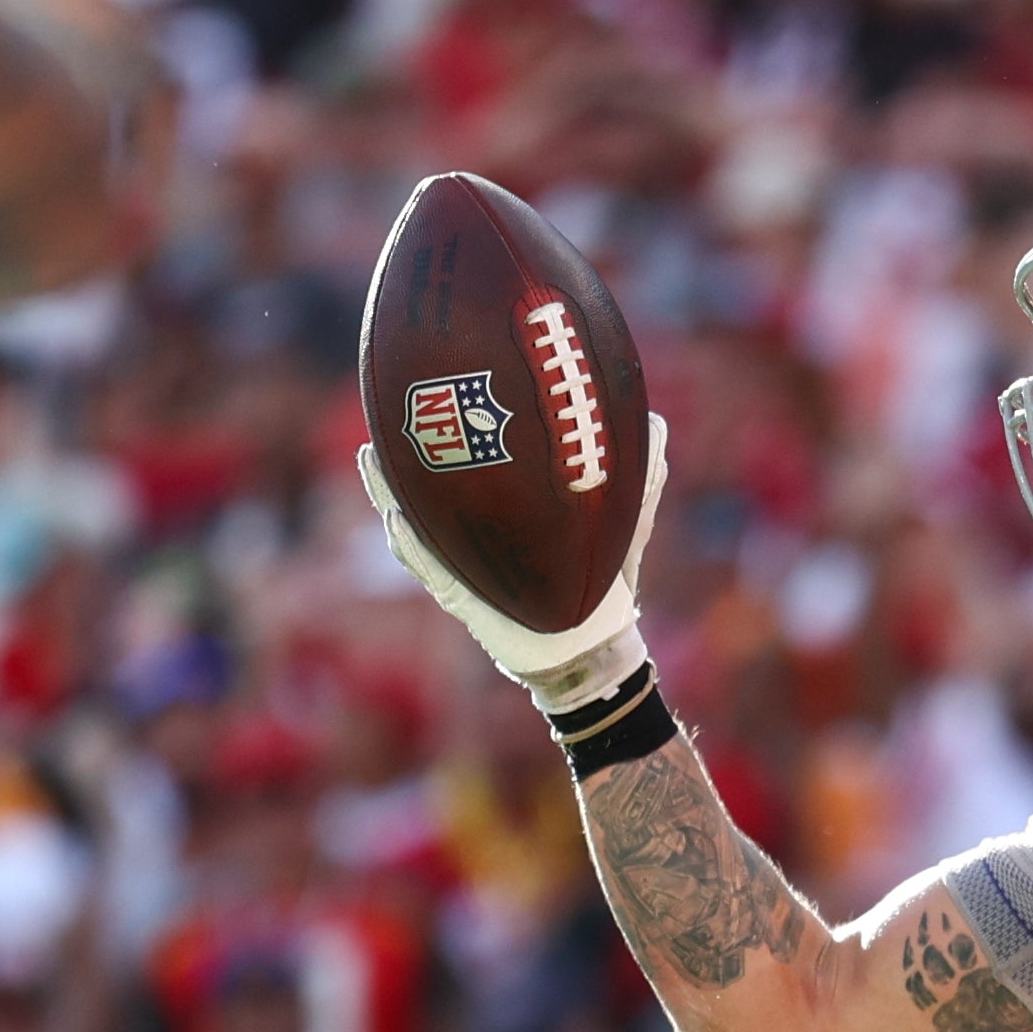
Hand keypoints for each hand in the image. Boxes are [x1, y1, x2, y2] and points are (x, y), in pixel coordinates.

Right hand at [356, 412, 669, 714]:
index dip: (452, 430)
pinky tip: (396, 520)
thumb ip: (643, 477)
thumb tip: (660, 424)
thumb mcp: (626, 522)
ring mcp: (467, 567)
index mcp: (510, 514)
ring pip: (418, 527)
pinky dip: (411, 547)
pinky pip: (431, 571)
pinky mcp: (466, 600)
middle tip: (386, 416)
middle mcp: (480, 537)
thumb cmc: (607, 579)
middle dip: (404, 457)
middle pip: (430, 491)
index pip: (473, 466)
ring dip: (390, 493)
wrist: (599, 644)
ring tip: (372, 460)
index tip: (438, 387)